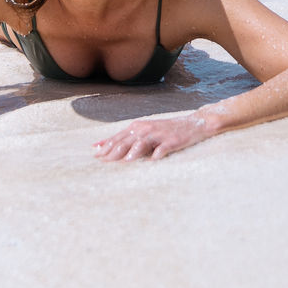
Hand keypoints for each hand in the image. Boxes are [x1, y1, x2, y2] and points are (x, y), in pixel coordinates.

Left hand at [93, 113, 210, 162]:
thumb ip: (122, 139)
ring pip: (143, 142)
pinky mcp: (172, 141)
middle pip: (127, 140)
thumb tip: (99, 145)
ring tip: (126, 161)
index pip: (118, 138)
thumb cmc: (163, 131)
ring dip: (134, 151)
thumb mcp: (142, 131)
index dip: (106, 147)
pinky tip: (153, 160)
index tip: (95, 156)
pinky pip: (163, 148)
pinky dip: (157, 153)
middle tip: (104, 162)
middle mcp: (145, 129)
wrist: (192, 124)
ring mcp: (159, 135)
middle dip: (115, 151)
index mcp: (137, 127)